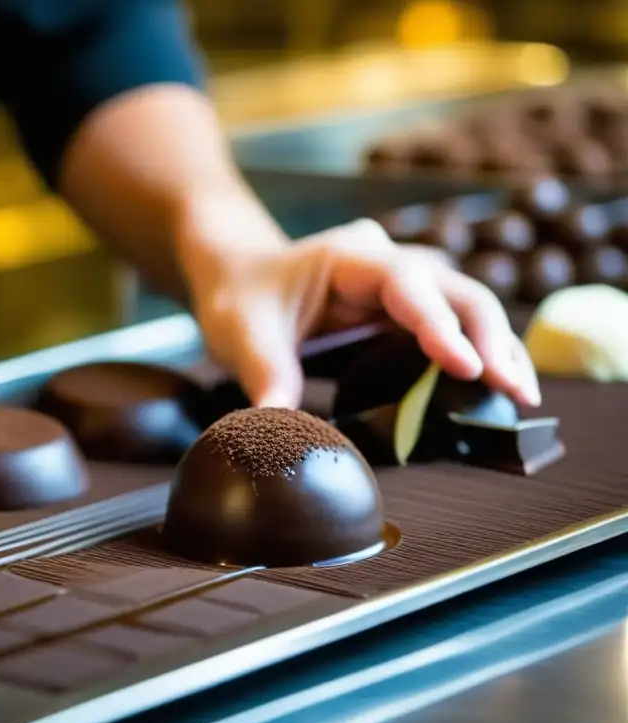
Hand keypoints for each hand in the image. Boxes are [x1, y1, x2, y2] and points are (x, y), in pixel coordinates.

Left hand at [176, 189, 541, 408]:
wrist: (236, 273)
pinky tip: (496, 387)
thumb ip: (265, 377)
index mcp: (350, 258)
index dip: (439, 324)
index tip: (466, 365)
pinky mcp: (403, 312)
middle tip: (515, 390)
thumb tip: (279, 430)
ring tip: (521, 395)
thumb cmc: (240, 293)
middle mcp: (387, 264)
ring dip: (495, 347)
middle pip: (456, 291)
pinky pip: (451, 326)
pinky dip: (475, 353)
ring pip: (465, 307)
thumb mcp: (243, 333)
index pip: (408, 285)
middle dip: (489, 338)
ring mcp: (401, 286)